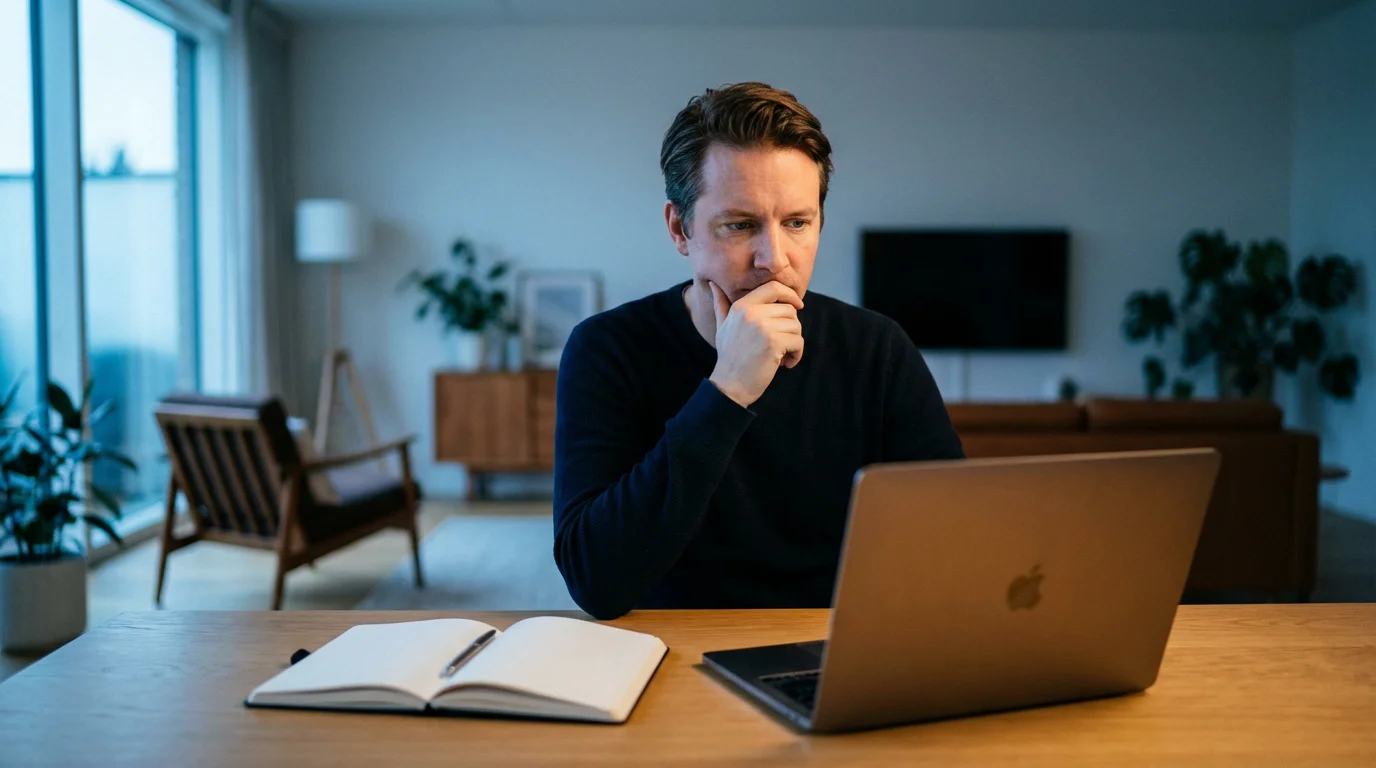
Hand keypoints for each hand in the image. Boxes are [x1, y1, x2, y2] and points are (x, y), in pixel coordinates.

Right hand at [708, 280, 804, 407]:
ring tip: (781, 355)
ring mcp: (762, 327)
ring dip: (794, 343)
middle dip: (792, 327)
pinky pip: (798, 341)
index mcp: (742, 306)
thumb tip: (713, 284)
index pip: (773, 287)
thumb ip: (721, 304)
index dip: (790, 294)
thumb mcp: (722, 326)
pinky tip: (785, 363)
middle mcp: (751, 313)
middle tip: (783, 343)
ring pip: (796, 326)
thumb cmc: (728, 357)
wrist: (729, 385)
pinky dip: (796, 354)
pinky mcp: (773, 343)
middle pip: (789, 309)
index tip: (797, 306)